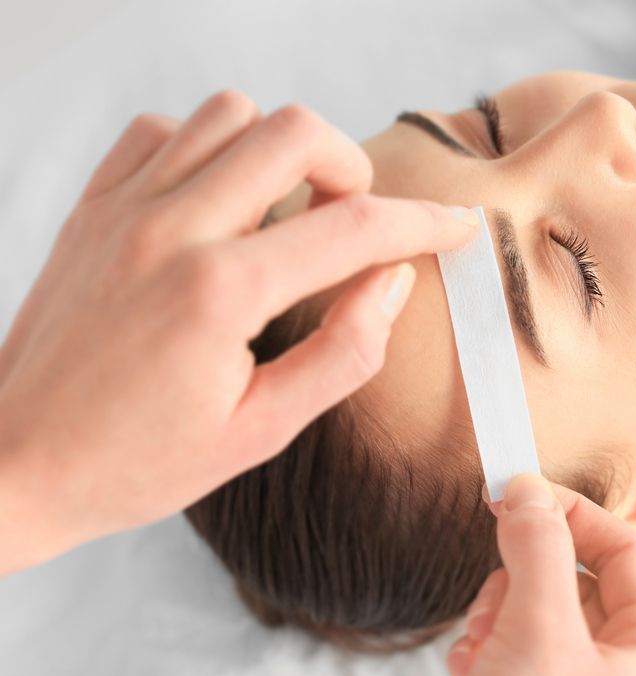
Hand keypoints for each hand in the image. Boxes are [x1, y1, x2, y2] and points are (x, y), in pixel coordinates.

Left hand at [0, 91, 475, 572]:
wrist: (15, 463)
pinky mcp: (93, 205)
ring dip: (279, 151)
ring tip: (287, 211)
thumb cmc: (135, 461)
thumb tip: (391, 283)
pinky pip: (162, 129)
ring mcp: (124, 209)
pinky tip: (218, 201)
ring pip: (230, 115)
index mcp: (220, 293)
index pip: (353, 227)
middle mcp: (171, 231)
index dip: (422, 222)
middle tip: (357, 221)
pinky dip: (207, 147)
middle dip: (352, 169)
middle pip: (293, 133)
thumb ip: (344, 352)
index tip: (454, 226)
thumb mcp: (262, 431)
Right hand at [448, 475, 635, 675]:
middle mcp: (626, 671)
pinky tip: (470, 666)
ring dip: (495, 619)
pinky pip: (518, 653)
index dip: (573, 515)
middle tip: (494, 595)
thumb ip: (539, 552)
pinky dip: (487, 650)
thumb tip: (528, 489)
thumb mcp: (539, 634)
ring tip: (478, 646)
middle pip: (575, 583)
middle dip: (520, 580)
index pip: (627, 552)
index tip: (518, 495)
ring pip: (538, 618)